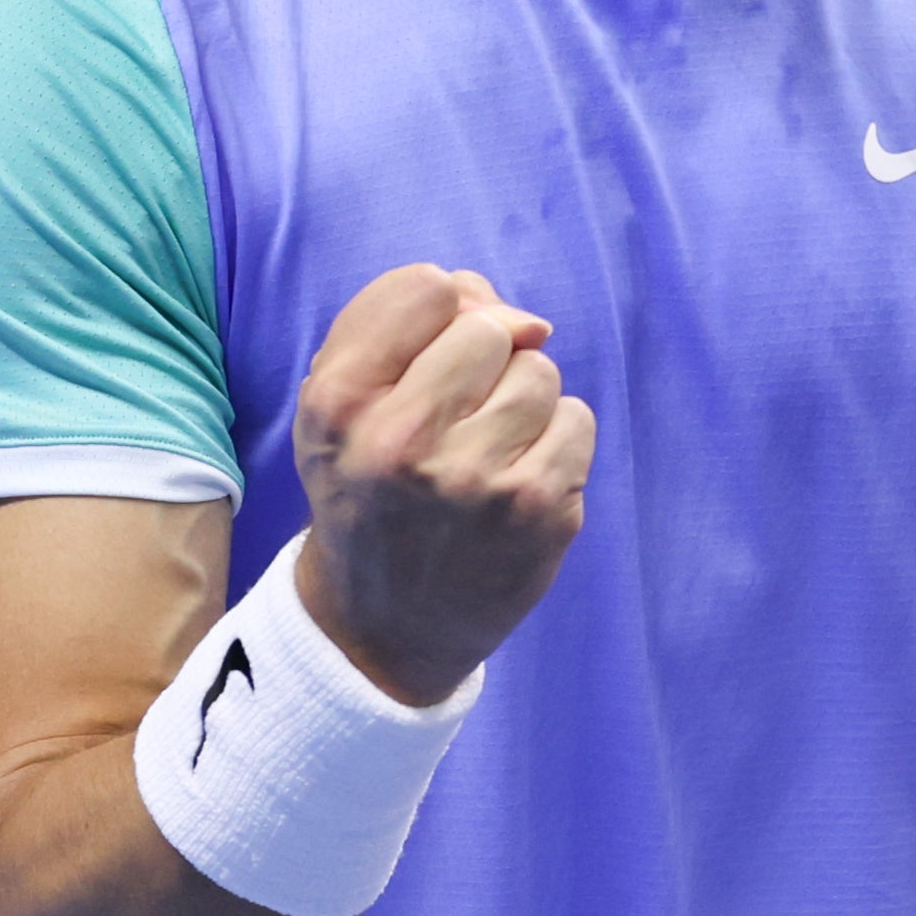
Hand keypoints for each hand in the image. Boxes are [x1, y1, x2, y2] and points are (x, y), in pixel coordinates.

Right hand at [289, 265, 596, 705]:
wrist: (382, 628)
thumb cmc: (365, 494)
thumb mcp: (338, 407)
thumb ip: (393, 325)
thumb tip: (493, 296)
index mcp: (339, 403)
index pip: (425, 288)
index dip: (442, 309)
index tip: (434, 352)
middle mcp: (402, 441)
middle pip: (490, 328)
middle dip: (486, 358)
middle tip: (460, 413)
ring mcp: (477, 480)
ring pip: (541, 373)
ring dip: (523, 400)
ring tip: (486, 450)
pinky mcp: (539, 512)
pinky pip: (577, 420)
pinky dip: (556, 440)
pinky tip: (518, 478)